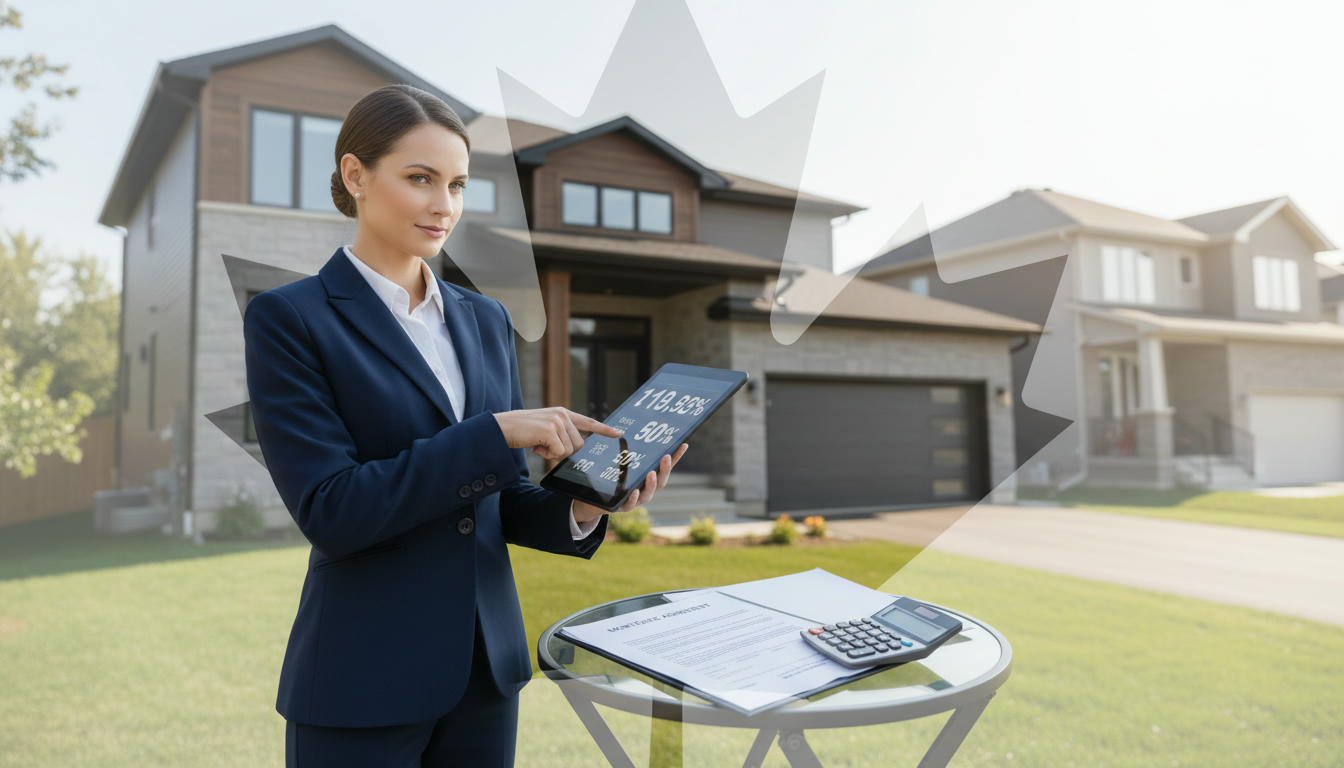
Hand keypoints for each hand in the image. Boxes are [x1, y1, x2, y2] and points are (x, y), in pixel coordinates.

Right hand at [493, 407, 621, 459]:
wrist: (502, 428)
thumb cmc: (523, 432)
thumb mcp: (545, 428)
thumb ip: (561, 431)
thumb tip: (576, 445)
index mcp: (563, 413)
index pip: (588, 421)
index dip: (603, 429)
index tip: (618, 433)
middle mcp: (562, 414)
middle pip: (579, 445)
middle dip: (564, 451)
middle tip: (545, 446)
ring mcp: (557, 421)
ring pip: (569, 450)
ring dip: (554, 453)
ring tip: (539, 444)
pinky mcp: (550, 430)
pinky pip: (559, 452)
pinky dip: (547, 454)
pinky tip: (536, 446)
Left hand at [573, 443, 688, 523]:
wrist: (595, 499)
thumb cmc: (611, 477)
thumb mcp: (620, 462)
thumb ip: (628, 450)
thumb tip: (627, 426)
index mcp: (649, 478)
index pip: (666, 467)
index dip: (676, 457)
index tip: (683, 444)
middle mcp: (646, 489)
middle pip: (661, 481)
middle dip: (665, 470)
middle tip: (665, 457)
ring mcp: (635, 499)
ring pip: (648, 494)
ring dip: (651, 484)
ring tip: (651, 474)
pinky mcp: (622, 507)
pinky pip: (630, 505)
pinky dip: (633, 499)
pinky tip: (634, 491)